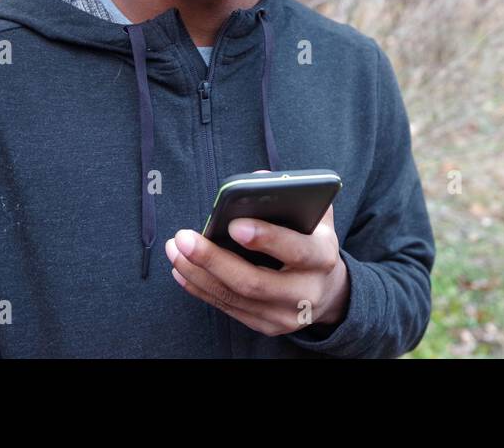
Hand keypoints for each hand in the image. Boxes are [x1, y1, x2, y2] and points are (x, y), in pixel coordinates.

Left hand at [165, 170, 348, 336]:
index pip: (296, 251)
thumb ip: (293, 195)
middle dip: (214, 259)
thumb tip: (256, 178)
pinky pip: (227, 308)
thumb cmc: (315, 243)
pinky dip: (201, 289)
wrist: (328, 291)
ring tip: (175, 249)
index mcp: (322, 259)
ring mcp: (284, 315)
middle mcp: (305, 293)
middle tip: (184, 238)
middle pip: (254, 282)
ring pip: (234, 297)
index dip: (265, 238)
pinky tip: (182, 270)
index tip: (233, 224)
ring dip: (198, 273)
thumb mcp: (317, 217)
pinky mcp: (265, 326)